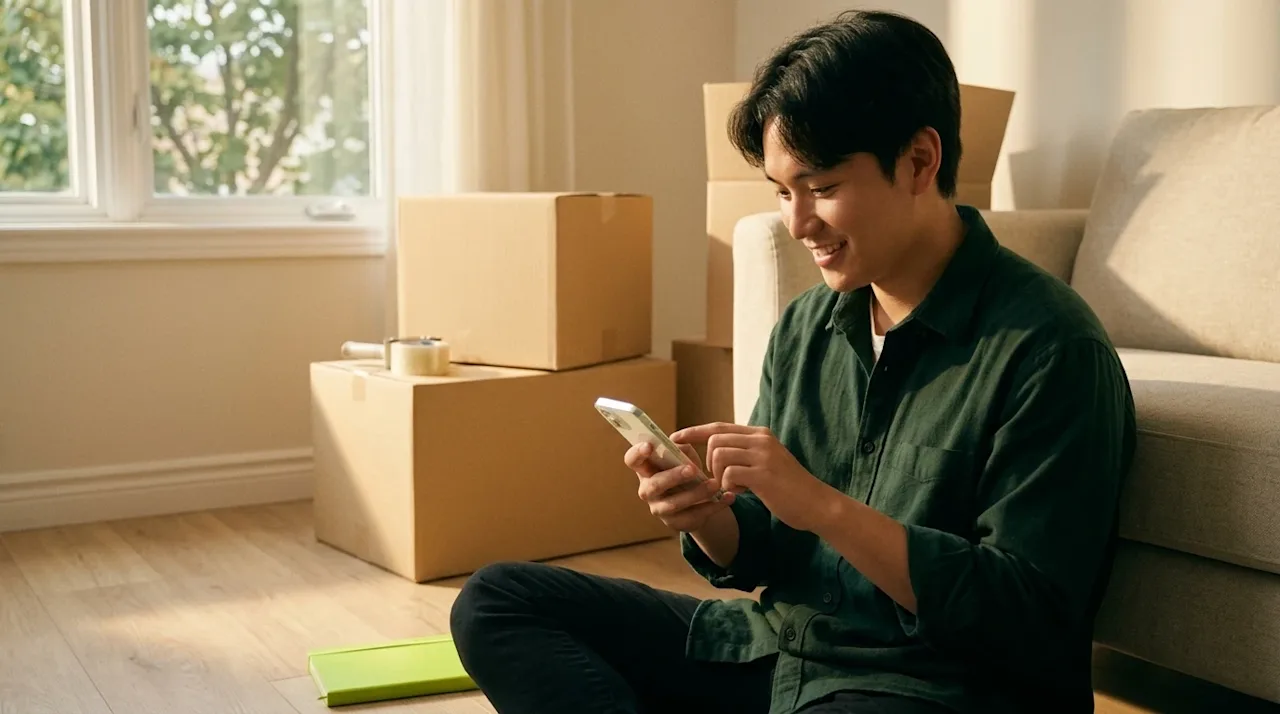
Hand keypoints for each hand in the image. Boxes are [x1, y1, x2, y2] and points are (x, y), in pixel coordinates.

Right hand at [623, 441, 734, 532]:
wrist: (697, 499)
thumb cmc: (685, 470)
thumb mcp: (684, 457)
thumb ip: (682, 449)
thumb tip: (681, 444)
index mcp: (645, 468)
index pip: (632, 460)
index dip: (638, 453)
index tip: (650, 446)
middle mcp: (648, 490)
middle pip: (654, 485)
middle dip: (673, 477)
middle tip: (692, 469)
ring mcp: (660, 508)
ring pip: (675, 504)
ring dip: (696, 493)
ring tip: (715, 485)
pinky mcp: (677, 523)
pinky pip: (695, 516)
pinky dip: (713, 506)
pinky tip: (728, 497)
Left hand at [672, 423, 840, 532]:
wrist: (816, 504)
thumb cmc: (789, 488)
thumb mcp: (766, 462)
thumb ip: (745, 453)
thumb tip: (715, 451)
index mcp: (759, 434)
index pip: (718, 427)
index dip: (694, 432)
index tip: (674, 438)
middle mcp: (761, 439)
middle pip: (715, 441)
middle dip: (709, 463)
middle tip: (720, 481)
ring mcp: (763, 455)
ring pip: (719, 456)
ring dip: (719, 476)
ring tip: (733, 487)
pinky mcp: (763, 474)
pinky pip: (729, 475)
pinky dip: (729, 487)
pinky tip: (742, 493)